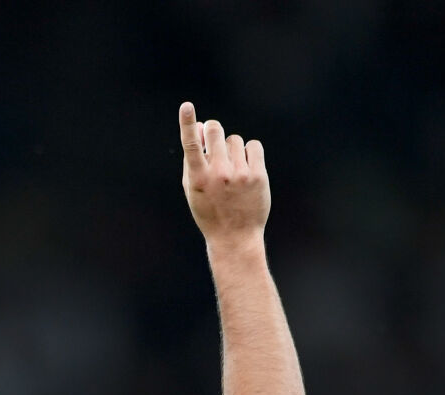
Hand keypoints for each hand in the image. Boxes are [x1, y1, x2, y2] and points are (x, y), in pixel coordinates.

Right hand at [178, 102, 269, 242]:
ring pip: (235, 139)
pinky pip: (253, 146)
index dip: (188, 123)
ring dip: (231, 149)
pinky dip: (248, 153)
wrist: (235, 237)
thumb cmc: (210, 211)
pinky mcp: (258, 175)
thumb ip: (193, 159)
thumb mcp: (193, 190)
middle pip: (216, 130)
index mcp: (198, 178)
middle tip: (213, 142)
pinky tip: (246, 167)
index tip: (187, 106)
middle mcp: (219, 174)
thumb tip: (202, 128)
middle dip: (213, 131)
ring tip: (231, 169)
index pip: (191, 145)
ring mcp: (240, 174)